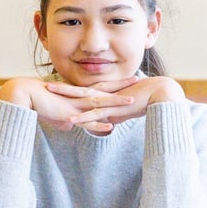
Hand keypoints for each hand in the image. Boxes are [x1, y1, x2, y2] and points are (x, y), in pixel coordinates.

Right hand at [0, 77, 137, 131]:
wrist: (21, 95)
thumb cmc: (36, 103)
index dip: (114, 84)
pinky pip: (86, 120)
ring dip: (116, 102)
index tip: (128, 79)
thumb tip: (69, 126)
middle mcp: (79, 97)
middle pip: (104, 90)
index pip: (100, 87)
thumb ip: (64, 119)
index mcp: (77, 95)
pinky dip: (99, 125)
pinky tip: (110, 127)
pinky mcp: (68, 114)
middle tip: (138, 79)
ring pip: (99, 103)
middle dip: (122, 86)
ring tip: (132, 101)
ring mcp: (74, 105)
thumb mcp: (54, 113)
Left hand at [48, 76, 185, 128]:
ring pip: (82, 99)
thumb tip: (109, 122)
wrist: (160, 93)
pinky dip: (82, 119)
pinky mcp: (114, 110)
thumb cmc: (147, 99)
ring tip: (49, 94)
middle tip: (46, 85)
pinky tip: (70, 121)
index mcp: (106, 93)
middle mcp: (104, 94)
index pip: (84, 90)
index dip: (70, 89)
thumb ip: (116, 115)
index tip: (57, 87)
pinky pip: (95, 115)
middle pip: (79, 90)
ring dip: (65, 97)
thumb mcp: (126, 109)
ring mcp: (108, 101)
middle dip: (62, 88)